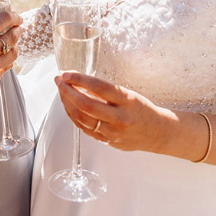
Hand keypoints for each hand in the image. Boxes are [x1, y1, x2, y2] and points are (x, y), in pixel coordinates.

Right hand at [0, 10, 21, 105]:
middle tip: (16, 28)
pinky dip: (5, 61)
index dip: (14, 17)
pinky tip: (2, 58)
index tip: (16, 17)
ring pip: (12, 55)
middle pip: (12, 38)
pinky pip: (4, 69)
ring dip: (15, 46)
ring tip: (12, 43)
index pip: (4, 21)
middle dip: (17, 30)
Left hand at [55, 71, 173, 152]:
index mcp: (127, 101)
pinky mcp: (107, 141)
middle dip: (68, 91)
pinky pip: (84, 128)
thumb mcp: (128, 94)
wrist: (157, 132)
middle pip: (86, 104)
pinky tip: (69, 106)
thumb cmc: (141, 109)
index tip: (66, 73)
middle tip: (58, 81)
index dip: (80, 79)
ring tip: (62, 92)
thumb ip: (106, 92)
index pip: (99, 87)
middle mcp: (119, 117)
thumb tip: (79, 83)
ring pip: (82, 118)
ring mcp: (112, 132)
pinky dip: (74, 116)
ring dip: (67, 104)